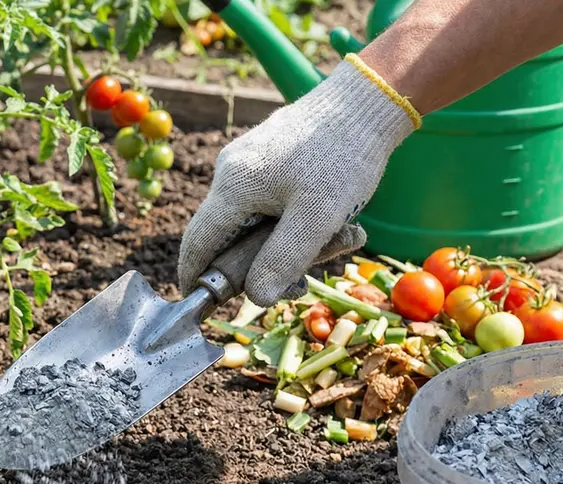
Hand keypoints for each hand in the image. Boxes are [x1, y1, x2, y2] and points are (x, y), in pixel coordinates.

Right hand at [177, 57, 418, 305]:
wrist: (367, 100)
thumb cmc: (343, 159)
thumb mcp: (316, 220)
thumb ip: (281, 260)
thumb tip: (254, 298)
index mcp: (233, 187)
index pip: (197, 244)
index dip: (195, 277)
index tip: (200, 303)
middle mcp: (230, 171)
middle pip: (228, 235)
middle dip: (263, 262)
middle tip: (306, 277)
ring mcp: (247, 159)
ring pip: (253, 219)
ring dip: (289, 239)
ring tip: (338, 237)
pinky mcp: (267, 153)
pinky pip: (269, 199)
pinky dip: (296, 217)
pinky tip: (332, 215)